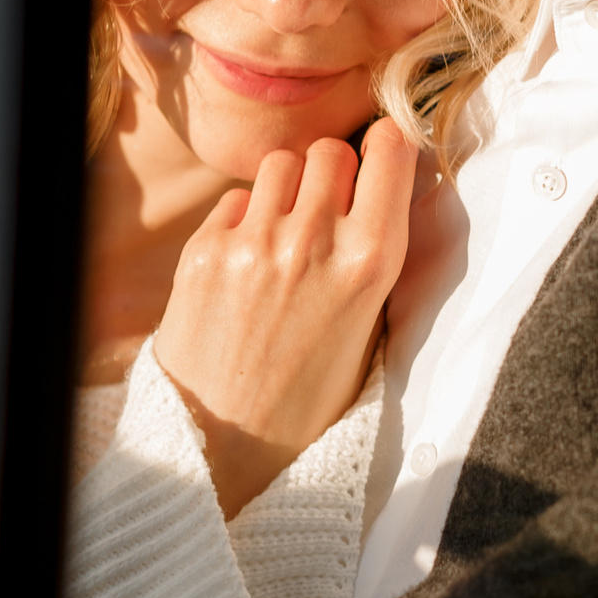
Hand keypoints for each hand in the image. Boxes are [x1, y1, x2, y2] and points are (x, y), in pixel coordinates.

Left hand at [154, 122, 416, 516]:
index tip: (383, 155)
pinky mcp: (204, 250)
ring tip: (286, 233)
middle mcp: (313, 240)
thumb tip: (393, 193)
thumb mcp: (369, 333)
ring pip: (281, 164)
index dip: (388, 148)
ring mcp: (253, 241)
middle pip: (331, 151)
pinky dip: (245, 219)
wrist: (223, 450)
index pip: (390, 152)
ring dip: (289, 188)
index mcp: (368, 262)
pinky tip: (248, 263)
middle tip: (330, 210)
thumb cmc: (307, 403)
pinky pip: (234, 200)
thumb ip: (379, 260)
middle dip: (335, 172)